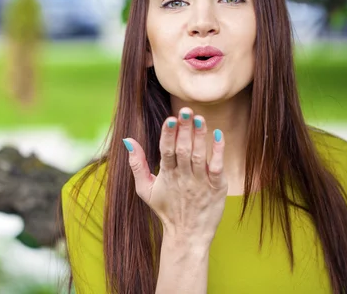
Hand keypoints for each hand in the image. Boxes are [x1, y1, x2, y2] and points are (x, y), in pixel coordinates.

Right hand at [123, 107, 227, 245]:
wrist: (188, 236)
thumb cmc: (166, 210)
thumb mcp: (145, 189)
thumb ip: (137, 164)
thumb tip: (127, 140)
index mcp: (166, 175)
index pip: (165, 151)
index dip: (168, 134)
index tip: (170, 118)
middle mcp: (183, 177)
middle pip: (183, 150)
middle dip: (185, 129)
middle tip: (187, 110)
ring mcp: (200, 183)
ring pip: (199, 156)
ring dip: (199, 136)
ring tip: (200, 118)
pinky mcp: (217, 188)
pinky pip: (217, 167)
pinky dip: (218, 151)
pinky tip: (218, 134)